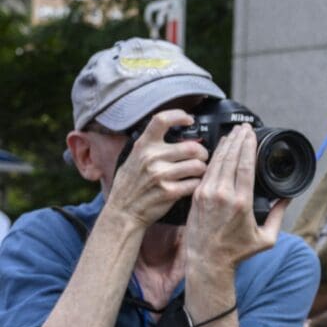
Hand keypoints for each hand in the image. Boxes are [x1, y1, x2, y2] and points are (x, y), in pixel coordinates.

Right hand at [105, 109, 208, 226]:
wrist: (123, 211)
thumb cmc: (131, 184)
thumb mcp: (134, 158)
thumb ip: (153, 146)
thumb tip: (179, 134)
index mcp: (143, 146)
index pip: (161, 120)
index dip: (179, 116)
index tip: (189, 119)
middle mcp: (151, 157)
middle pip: (192, 147)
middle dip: (203, 153)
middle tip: (202, 157)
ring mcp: (160, 175)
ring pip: (198, 165)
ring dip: (203, 169)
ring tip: (198, 172)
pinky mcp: (169, 191)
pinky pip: (195, 183)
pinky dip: (198, 184)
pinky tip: (192, 184)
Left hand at [184, 124, 285, 270]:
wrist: (207, 261)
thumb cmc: (237, 252)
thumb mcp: (266, 238)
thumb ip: (278, 216)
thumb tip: (287, 199)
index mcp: (242, 202)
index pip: (245, 165)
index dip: (249, 145)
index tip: (253, 134)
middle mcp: (223, 195)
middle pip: (231, 157)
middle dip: (239, 139)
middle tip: (245, 127)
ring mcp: (208, 194)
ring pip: (218, 160)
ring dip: (226, 144)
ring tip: (234, 132)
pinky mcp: (197, 195)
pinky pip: (208, 170)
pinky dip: (215, 156)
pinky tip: (220, 148)